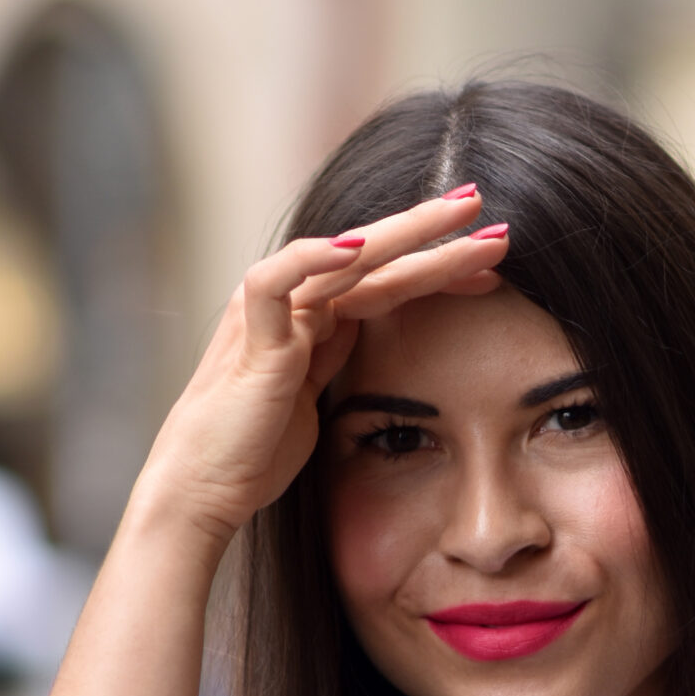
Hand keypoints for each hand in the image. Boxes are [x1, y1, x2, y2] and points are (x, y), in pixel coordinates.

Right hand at [135, 189, 505, 552]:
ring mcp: (271, 315)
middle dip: (432, 231)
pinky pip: (275, 281)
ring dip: (406, 233)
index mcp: (310, 318)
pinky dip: (312, 259)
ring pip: (344, 258)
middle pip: (374, 256)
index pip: (385, 280)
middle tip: (485, 206)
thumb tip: (362, 323)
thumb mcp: (312, 396)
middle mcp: (291, 304)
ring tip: (460, 215)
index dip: (438, 268)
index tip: (492, 264)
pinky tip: (356, 246)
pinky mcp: (252, 339)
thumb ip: (332, 353)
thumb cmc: (254, 451)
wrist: (202, 489)